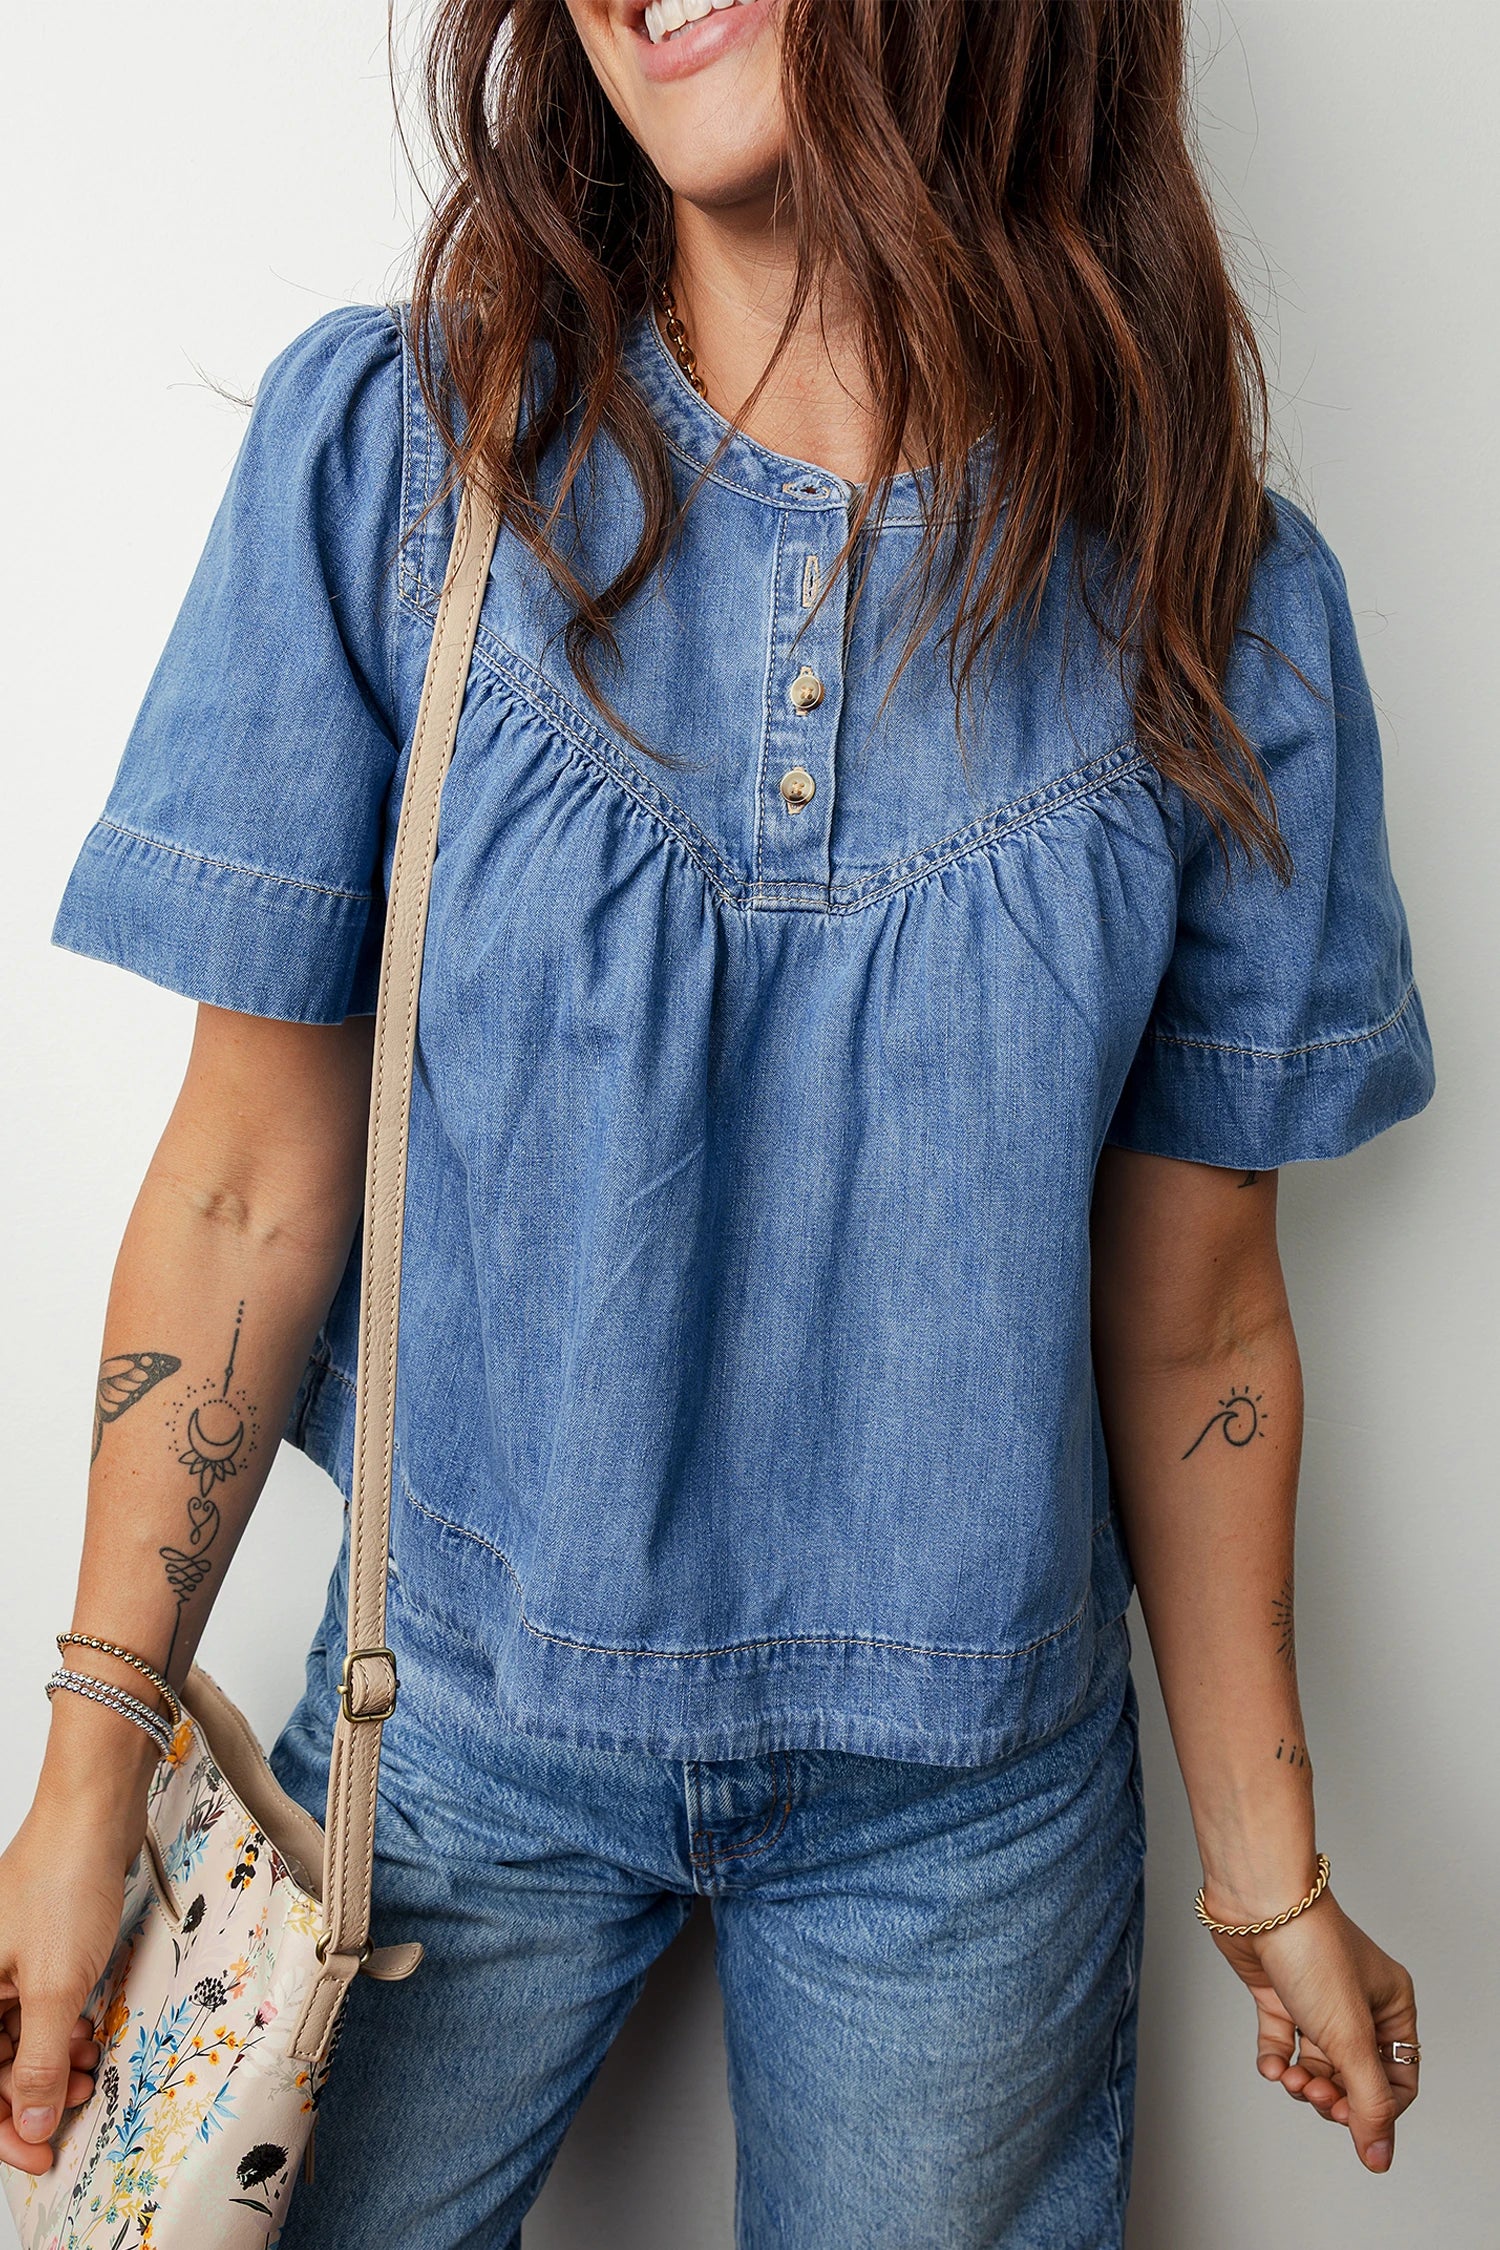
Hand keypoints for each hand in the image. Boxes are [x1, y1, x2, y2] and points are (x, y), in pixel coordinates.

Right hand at [0, 1796, 136, 2173]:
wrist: (94, 1812)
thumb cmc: (64, 1881)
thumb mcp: (54, 1986)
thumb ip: (41, 2061)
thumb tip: (32, 2124)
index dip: (3, 2128)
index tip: (38, 2157)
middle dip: (34, 2093)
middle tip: (76, 2108)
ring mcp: (2, 1962)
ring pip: (16, 2037)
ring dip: (53, 2061)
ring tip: (91, 2068)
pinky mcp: (32, 1946)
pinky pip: (36, 2005)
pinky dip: (61, 2026)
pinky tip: (88, 2033)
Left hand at [1210, 1886, 1417, 2170]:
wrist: (1259, 1905)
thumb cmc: (1313, 1953)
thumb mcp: (1351, 2037)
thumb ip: (1369, 2103)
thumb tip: (1379, 2157)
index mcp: (1391, 2006)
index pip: (1397, 2079)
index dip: (1375, 2108)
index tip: (1349, 2117)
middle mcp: (1357, 2003)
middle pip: (1353, 2077)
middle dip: (1334, 2095)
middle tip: (1316, 2095)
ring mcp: (1316, 1999)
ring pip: (1317, 2064)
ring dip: (1304, 2082)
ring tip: (1291, 2079)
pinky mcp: (1279, 1995)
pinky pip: (1283, 2044)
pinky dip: (1276, 2062)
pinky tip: (1272, 2065)